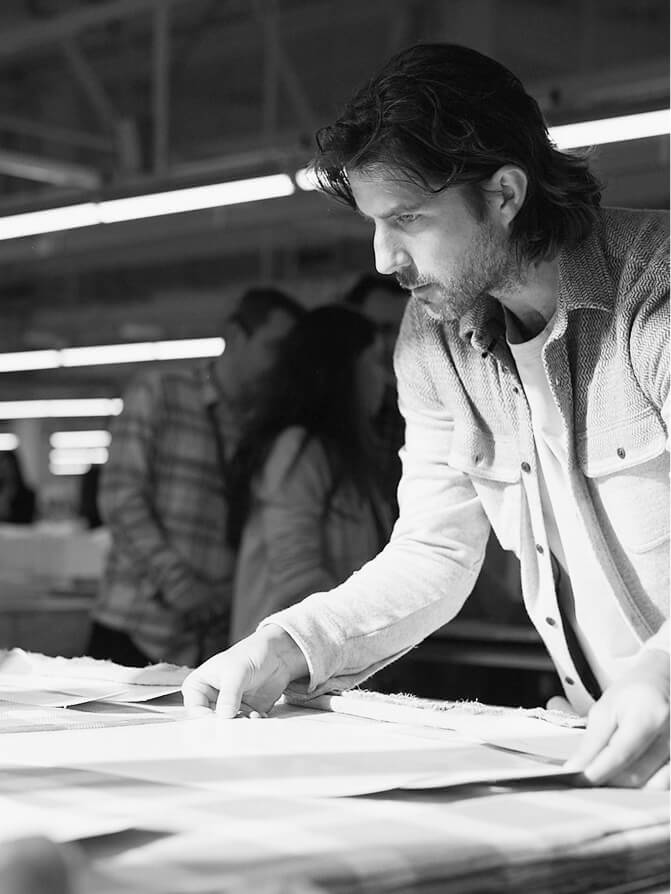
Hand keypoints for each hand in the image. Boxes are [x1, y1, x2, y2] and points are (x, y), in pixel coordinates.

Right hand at [181, 624, 308, 715]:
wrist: (277, 654)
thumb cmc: (250, 654)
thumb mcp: (237, 672)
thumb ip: (229, 695)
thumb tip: (224, 716)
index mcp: (198, 686)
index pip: (194, 710)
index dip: (206, 719)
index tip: (223, 721)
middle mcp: (210, 699)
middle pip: (210, 722)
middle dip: (225, 725)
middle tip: (239, 722)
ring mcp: (227, 707)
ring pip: (228, 726)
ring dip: (240, 726)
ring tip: (252, 716)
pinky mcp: (243, 713)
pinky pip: (244, 726)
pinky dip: (251, 725)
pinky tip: (259, 715)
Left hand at [564, 649, 668, 787]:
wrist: (662, 682)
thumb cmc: (632, 695)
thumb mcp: (605, 710)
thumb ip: (592, 742)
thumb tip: (575, 769)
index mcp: (648, 715)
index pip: (621, 753)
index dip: (599, 770)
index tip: (581, 780)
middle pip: (637, 775)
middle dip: (610, 780)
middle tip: (591, 774)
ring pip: (652, 785)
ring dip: (628, 786)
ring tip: (612, 771)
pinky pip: (665, 783)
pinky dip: (645, 784)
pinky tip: (631, 774)